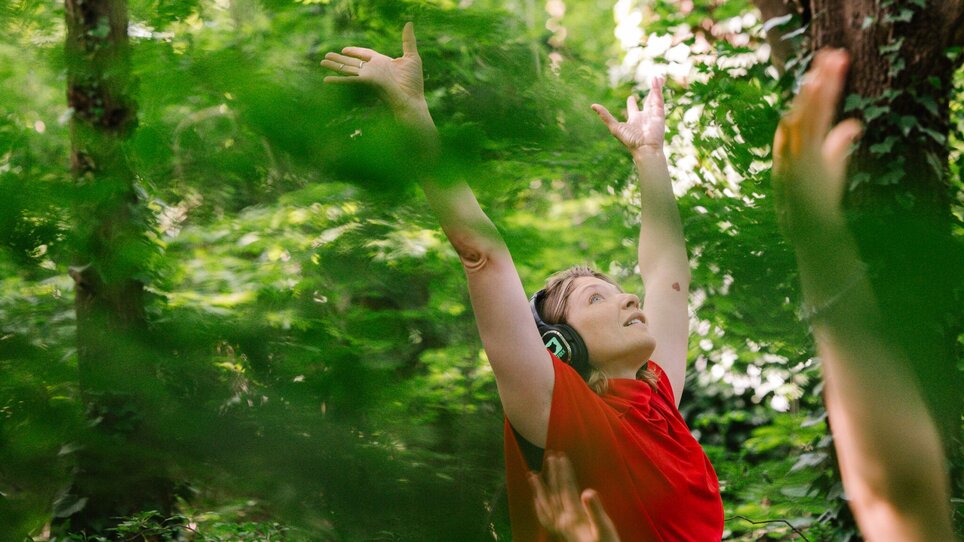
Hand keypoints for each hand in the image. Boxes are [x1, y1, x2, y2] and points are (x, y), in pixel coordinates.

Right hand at [321, 22, 425, 113]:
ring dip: (334, 65)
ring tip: (322, 62)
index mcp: (382, 62)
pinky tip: (326, 80)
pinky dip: (337, 79)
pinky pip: (349, 79)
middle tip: (326, 56)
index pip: (365, 54)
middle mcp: (373, 69)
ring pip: (348, 68)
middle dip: (339, 59)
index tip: (344, 50)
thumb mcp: (412, 57)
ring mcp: (369, 75)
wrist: (412, 100)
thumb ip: (408, 41)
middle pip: (352, 61)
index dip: (355, 51)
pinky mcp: (367, 81)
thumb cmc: (414, 83)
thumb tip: (409, 23)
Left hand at [528, 453, 620, 541]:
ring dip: (539, 489)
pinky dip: (540, 507)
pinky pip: (546, 519)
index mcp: (573, 518)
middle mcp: (563, 522)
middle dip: (552, 474)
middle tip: (550, 455)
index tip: (560, 456)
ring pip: (546, 505)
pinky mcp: (563, 534)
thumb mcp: (605, 529)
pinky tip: (538, 501)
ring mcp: (562, 528)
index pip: (565, 489)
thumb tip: (587, 492)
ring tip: (531, 475)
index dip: (563, 472)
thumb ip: (595, 510)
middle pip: (554, 493)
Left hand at [592, 78, 665, 155]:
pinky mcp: (660, 114)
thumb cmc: (629, 140)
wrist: (644, 148)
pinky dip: (658, 89)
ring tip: (657, 77)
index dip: (632, 102)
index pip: (633, 108)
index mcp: (634, 119)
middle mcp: (644, 116)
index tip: (631, 97)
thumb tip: (593, 105)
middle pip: (647, 101)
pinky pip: (658, 99)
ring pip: (655, 98)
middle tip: (651, 83)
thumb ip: (605, 116)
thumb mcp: (614, 127)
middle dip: (650, 93)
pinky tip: (657, 80)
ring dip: (656, 87)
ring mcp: (653, 115)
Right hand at [772, 49, 862, 239]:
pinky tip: (814, 94)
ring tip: (823, 68)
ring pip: (803, 118)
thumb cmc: (817, 203)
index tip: (829, 65)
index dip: (818, 89)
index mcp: (799, 147)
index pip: (808, 111)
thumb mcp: (831, 168)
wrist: (810, 232)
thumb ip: (839, 144)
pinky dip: (805, 112)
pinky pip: (801, 135)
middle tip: (831, 54)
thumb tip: (855, 123)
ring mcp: (795, 157)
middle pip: (806, 108)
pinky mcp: (798, 166)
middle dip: (818, 82)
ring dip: (812, 94)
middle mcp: (794, 148)